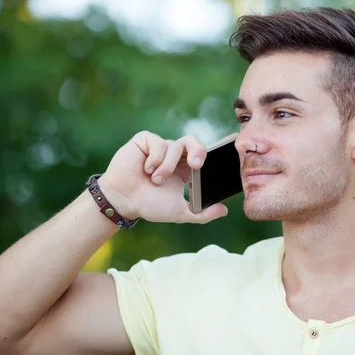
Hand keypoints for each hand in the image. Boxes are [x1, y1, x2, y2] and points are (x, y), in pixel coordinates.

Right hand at [97, 131, 228, 223]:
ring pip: (174, 147)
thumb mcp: (180, 212)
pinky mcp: (145, 141)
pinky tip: (146, 169)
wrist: (123, 201)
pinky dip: (155, 158)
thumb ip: (202, 213)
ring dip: (167, 166)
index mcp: (185, 169)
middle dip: (199, 150)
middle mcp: (174, 156)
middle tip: (196, 165)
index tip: (230, 143)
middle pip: (193, 142)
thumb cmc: (149, 205)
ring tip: (156, 180)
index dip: (215, 148)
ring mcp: (159, 147)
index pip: (203, 154)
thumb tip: (224, 211)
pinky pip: (158, 142)